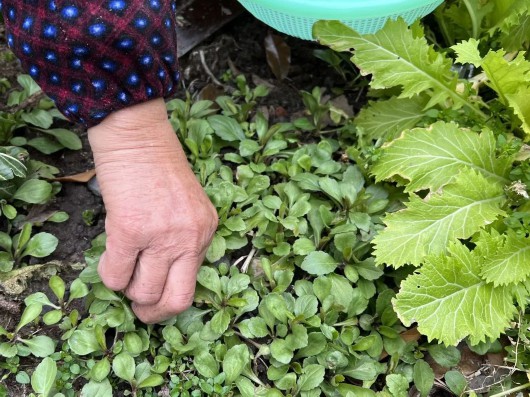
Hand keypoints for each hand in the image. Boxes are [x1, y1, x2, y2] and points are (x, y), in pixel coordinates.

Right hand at [88, 99, 217, 322]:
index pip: (194, 284)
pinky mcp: (131, 230)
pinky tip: (109, 259)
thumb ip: (181, 238)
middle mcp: (190, 237)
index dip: (171, 299)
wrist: (137, 134)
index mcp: (206, 231)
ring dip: (128, 291)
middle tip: (138, 308)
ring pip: (142, 293)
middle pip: (176, 300)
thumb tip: (161, 274)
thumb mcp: (186, 205)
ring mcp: (162, 236)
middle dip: (153, 313)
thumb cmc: (158, 166)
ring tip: (122, 273)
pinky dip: (108, 276)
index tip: (157, 301)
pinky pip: (115, 276)